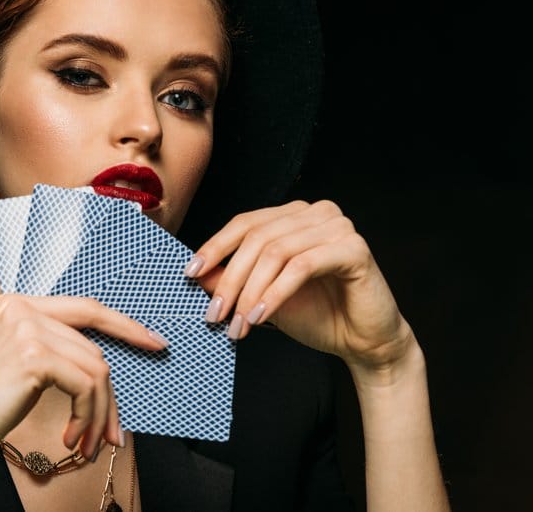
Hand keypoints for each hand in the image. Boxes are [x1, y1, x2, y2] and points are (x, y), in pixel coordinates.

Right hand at [0, 294, 166, 469]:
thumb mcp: (19, 366)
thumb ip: (53, 350)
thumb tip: (104, 367)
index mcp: (17, 304)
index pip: (86, 308)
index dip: (125, 325)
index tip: (154, 343)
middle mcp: (22, 308)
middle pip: (94, 346)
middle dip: (109, 396)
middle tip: (113, 432)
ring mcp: (27, 329)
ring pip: (95, 369)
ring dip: (98, 414)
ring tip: (86, 442)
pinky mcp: (33, 356)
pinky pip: (86, 385)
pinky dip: (87, 416)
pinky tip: (70, 437)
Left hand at [186, 200, 414, 371]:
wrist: (364, 342)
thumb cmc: (317, 315)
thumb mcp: (262, 296)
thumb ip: (233, 280)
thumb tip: (195, 273)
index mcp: (294, 215)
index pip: (245, 223)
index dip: (214, 247)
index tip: (189, 274)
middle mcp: (316, 212)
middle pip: (257, 238)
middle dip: (230, 279)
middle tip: (214, 314)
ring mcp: (338, 226)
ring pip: (275, 252)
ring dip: (250, 292)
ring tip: (236, 324)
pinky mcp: (354, 248)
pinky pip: (301, 267)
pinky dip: (274, 294)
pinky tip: (259, 317)